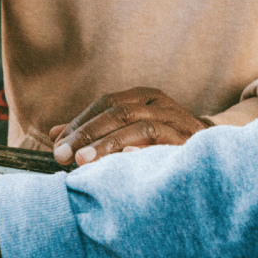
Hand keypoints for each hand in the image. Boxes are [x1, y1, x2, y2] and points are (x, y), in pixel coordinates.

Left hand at [51, 87, 210, 165]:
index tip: (57, 146)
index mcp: (142, 97)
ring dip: (108, 145)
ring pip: (139, 128)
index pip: (105, 104)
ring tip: (82, 161)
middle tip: (62, 156)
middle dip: (87, 134)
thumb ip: (91, 131)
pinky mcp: (188, 143)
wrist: (204, 149)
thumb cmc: (155, 140)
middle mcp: (159, 104)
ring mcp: (177, 122)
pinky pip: (164, 145)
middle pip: (119, 113)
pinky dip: (142, 151)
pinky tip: (123, 158)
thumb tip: (54, 135)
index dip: (79, 124)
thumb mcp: (123, 129)